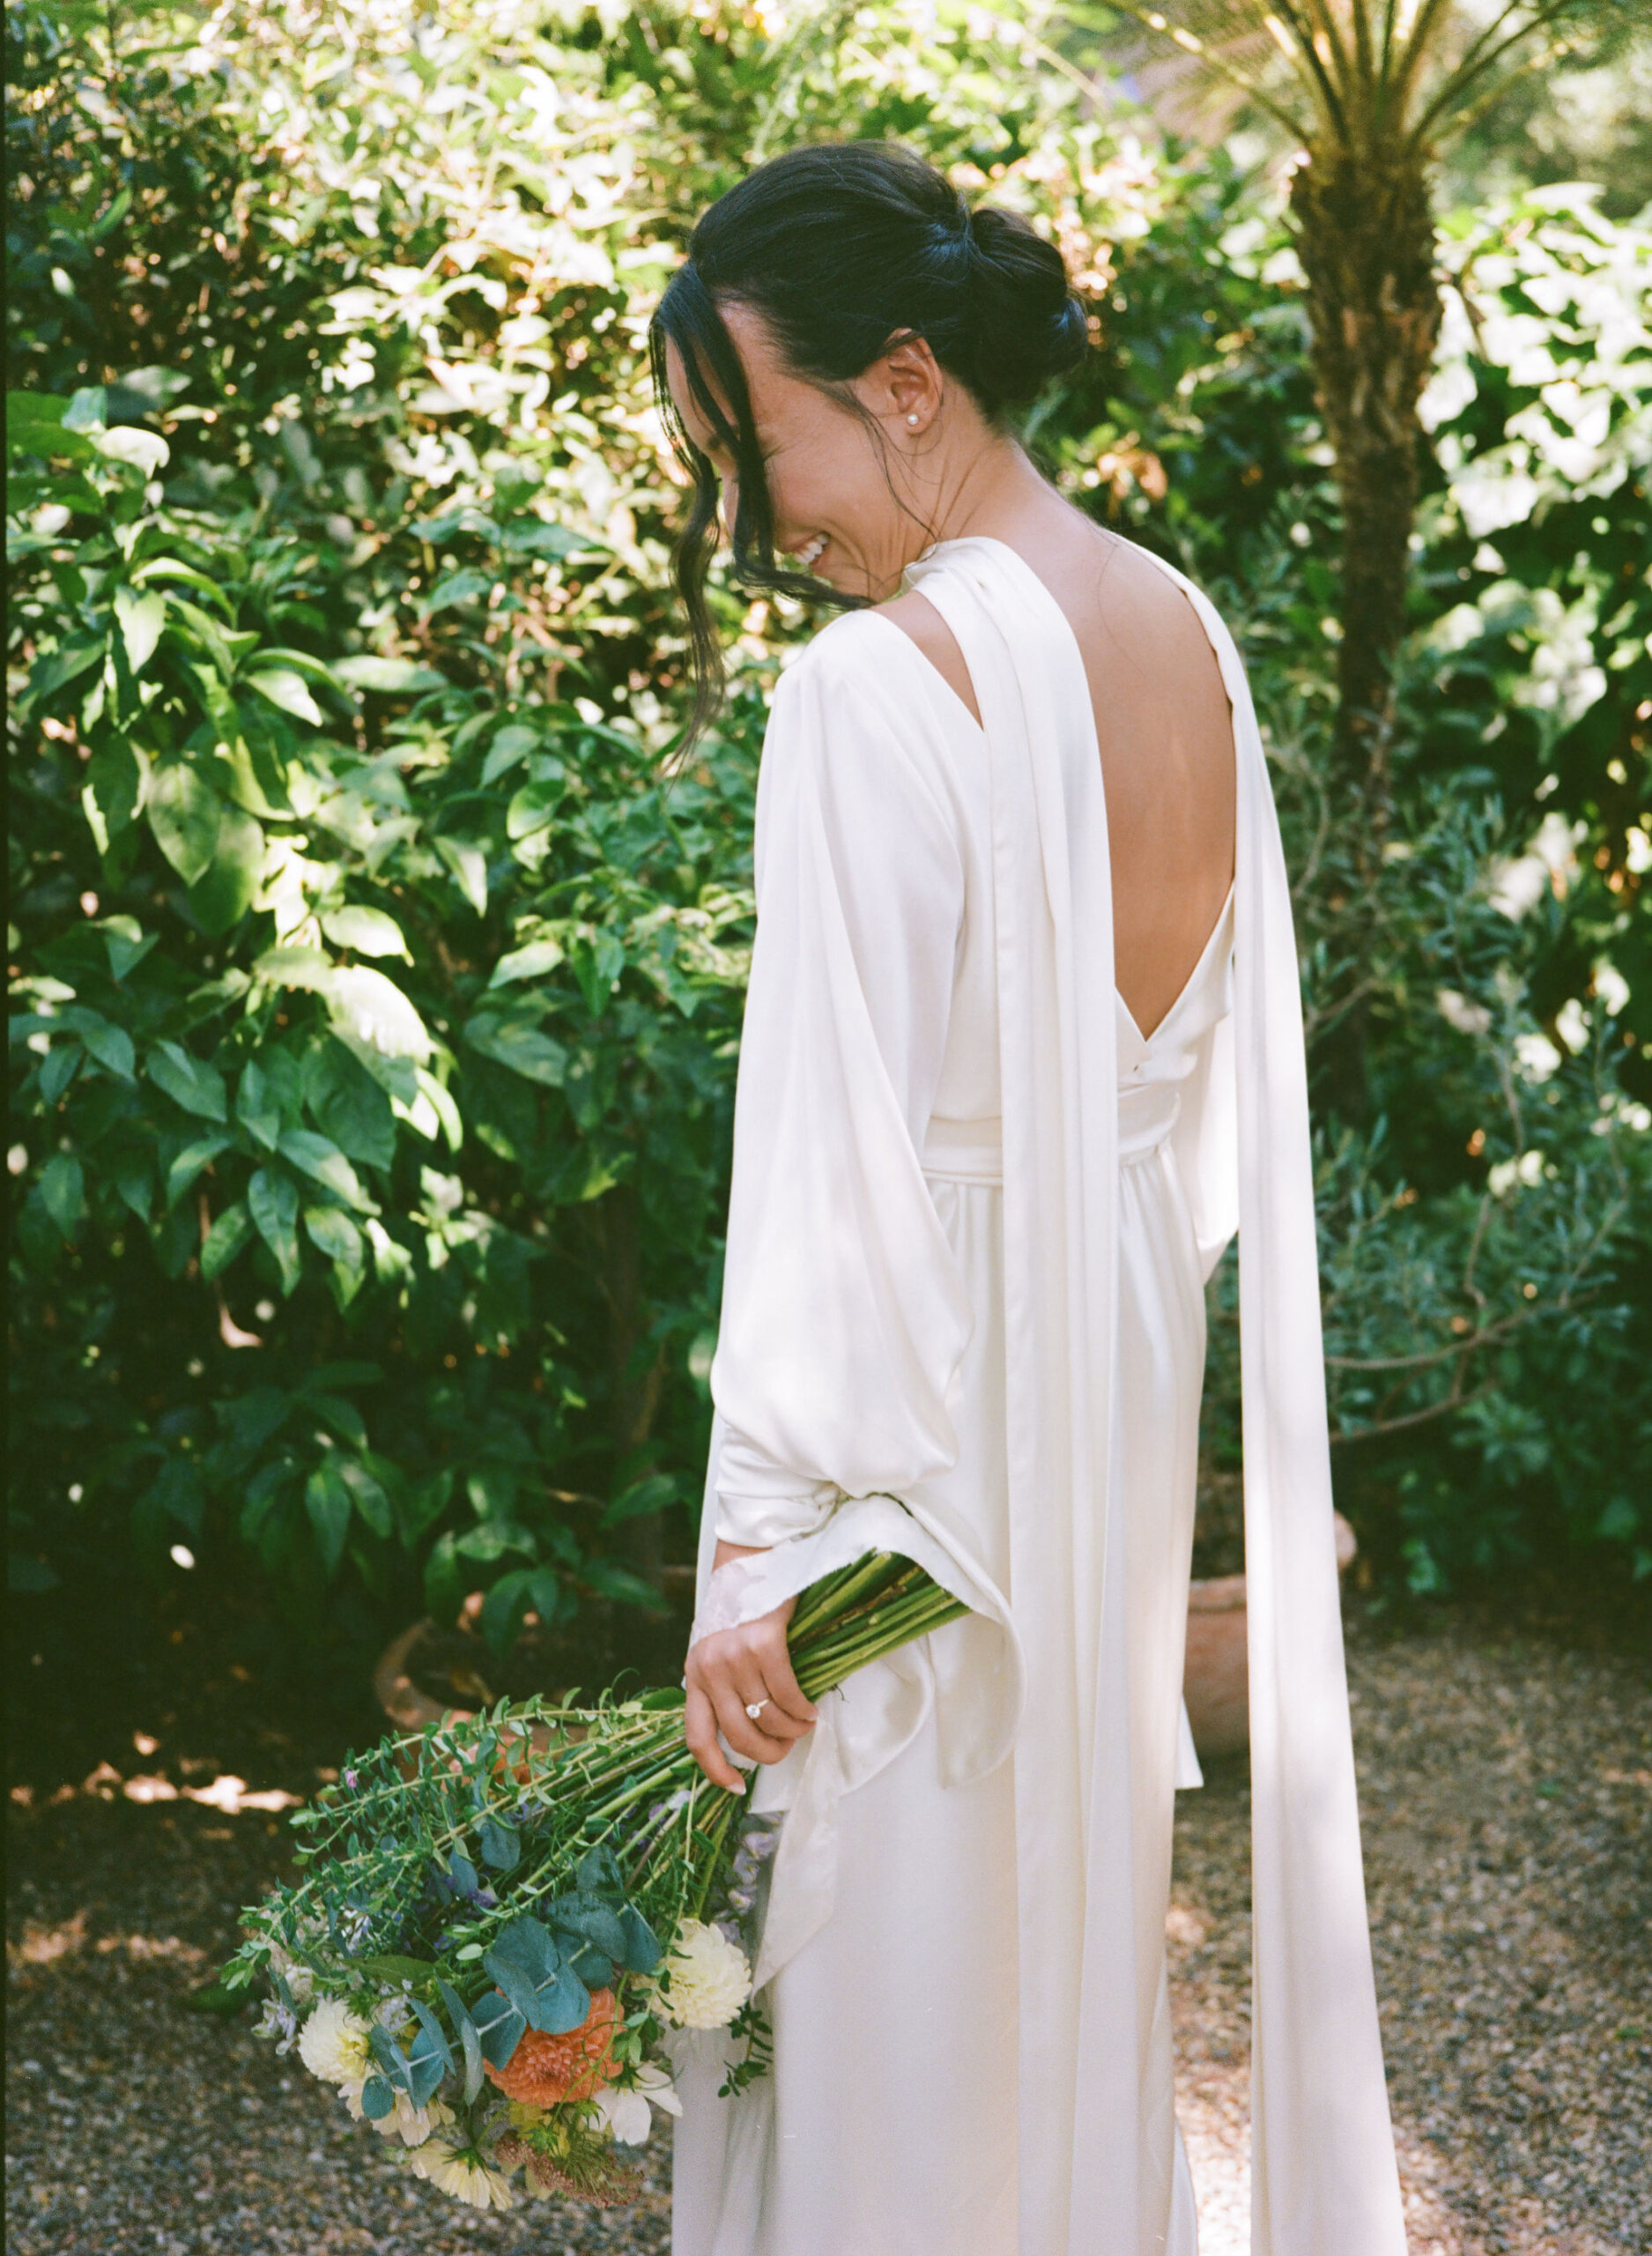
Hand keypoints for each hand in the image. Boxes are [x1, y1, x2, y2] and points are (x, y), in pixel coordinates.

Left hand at [684, 1540, 818, 1790]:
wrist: (752, 1562)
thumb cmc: (740, 1610)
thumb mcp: (717, 1650)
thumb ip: (723, 1685)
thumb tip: (750, 1732)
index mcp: (693, 1674)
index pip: (696, 1737)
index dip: (715, 1770)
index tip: (736, 1787)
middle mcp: (708, 1668)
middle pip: (738, 1735)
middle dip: (769, 1753)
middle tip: (787, 1748)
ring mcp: (733, 1655)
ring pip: (766, 1716)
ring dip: (792, 1730)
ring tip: (804, 1725)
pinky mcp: (762, 1642)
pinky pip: (786, 1693)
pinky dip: (802, 1709)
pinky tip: (810, 1710)